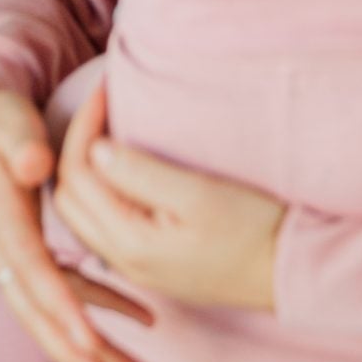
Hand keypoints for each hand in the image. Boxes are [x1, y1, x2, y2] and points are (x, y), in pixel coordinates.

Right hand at [0, 82, 152, 361]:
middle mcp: (0, 247)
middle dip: (71, 353)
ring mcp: (10, 257)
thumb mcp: (7, 120)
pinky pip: (56, 298)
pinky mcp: (24, 258)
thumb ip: (21, 143)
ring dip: (85, 350)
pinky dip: (89, 317)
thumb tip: (35, 166)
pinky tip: (129, 326)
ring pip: (44, 317)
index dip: (59, 304)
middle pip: (33, 311)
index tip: (88, 338)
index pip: (30, 267)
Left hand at [53, 81, 286, 313]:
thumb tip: (95, 147)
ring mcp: (134, 266)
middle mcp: (122, 260)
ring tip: (106, 128)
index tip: (105, 89)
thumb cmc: (254, 230)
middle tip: (102, 105)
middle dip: (75, 144)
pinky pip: (102, 224)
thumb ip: (141, 173)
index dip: (84, 125)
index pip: (78, 174)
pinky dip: (99, 190)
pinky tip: (120, 167)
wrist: (292, 272)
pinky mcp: (149, 264)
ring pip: (81, 212)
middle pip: (69, 195)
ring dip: (84, 168)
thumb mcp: (199, 194)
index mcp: (129, 243)